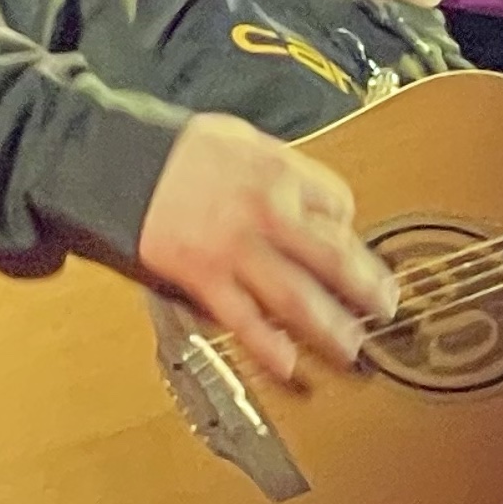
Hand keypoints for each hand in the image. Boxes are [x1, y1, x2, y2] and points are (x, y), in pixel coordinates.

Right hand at [138, 113, 396, 386]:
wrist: (115, 161)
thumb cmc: (174, 150)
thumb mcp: (240, 138)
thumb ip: (280, 168)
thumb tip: (312, 197)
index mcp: (279, 172)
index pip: (338, 205)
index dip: (348, 229)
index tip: (348, 244)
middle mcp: (267, 212)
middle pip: (334, 257)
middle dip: (367, 287)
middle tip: (387, 308)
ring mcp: (236, 250)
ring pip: (298, 297)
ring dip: (331, 328)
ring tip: (353, 350)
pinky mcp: (204, 278)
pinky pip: (245, 320)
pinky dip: (270, 346)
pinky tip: (290, 365)